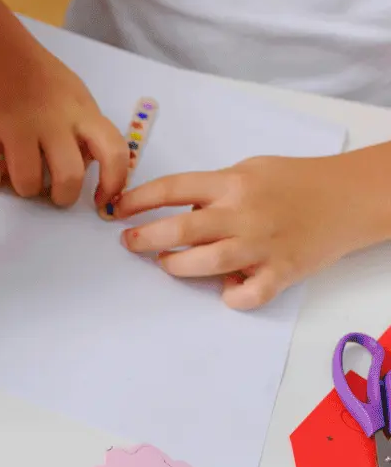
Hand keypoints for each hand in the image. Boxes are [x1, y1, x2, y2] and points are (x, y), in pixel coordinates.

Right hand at [0, 14, 128, 211]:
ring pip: (29, 183)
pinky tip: (0, 161)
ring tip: (22, 177)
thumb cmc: (38, 77)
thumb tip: (91, 167)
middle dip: (63, 196)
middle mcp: (55, 119)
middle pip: (69, 177)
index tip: (103, 197)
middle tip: (55, 193)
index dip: (114, 182)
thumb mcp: (74, 95)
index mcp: (82, 110)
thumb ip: (85, 129)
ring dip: (28, 188)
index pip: (114, 152)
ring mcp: (19, 127)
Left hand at [115, 153, 390, 309]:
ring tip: (167, 262)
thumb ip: (214, 190)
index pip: (173, 189)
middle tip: (130, 242)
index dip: (138, 201)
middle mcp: (245, 213)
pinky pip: (247, 295)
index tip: (117, 210)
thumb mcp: (250, 170)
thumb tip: (176, 212)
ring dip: (177, 266)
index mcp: (233, 183)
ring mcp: (263, 244)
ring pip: (206, 264)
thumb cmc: (294, 182)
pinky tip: (225, 289)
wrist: (348, 197)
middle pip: (181, 231)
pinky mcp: (282, 271)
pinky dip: (231, 296)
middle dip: (145, 238)